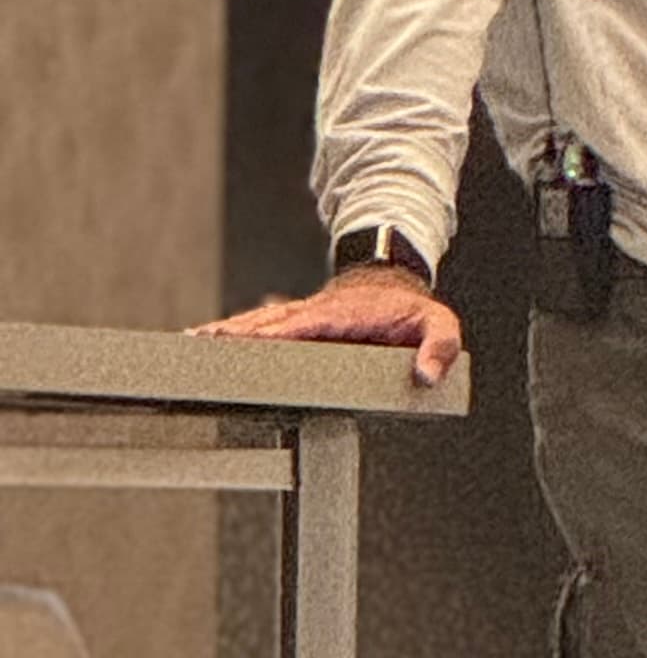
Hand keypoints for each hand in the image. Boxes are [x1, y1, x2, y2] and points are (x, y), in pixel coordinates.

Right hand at [193, 268, 464, 388]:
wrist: (393, 281)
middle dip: (239, 334)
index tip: (250, 341)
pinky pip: (260, 325)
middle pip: (272, 324)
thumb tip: (426, 375)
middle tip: (206, 345)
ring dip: (228, 331)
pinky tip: (206, 338)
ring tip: (196, 341)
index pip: (307, 325)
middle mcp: (317, 313)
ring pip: (259, 322)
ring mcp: (303, 316)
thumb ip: (440, 347)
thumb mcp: (440, 324)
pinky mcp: (295, 322)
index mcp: (346, 316)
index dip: (278, 334)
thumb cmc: (413, 310)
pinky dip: (233, 331)